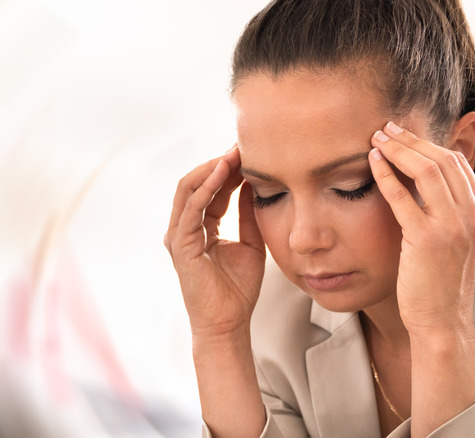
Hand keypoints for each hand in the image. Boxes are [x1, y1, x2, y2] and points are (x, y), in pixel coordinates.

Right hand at [164, 147, 265, 337]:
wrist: (229, 323)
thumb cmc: (238, 289)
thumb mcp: (251, 242)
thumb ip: (249, 214)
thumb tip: (255, 185)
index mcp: (201, 227)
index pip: (211, 189)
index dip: (229, 170)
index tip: (249, 153)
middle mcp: (185, 228)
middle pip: (197, 184)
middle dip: (219, 163)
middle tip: (242, 145)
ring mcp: (179, 236)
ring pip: (188, 190)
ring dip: (211, 169)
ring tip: (233, 153)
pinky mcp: (180, 246)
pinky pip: (190, 209)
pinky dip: (206, 188)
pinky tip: (223, 173)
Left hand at [368, 122, 474, 335]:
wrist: (442, 322)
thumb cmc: (442, 285)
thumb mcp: (459, 244)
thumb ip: (451, 213)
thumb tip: (429, 185)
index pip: (458, 164)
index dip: (430, 144)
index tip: (406, 136)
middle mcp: (472, 216)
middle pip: (444, 160)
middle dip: (412, 139)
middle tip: (387, 128)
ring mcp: (452, 227)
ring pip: (427, 170)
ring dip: (399, 149)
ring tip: (378, 138)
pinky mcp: (427, 240)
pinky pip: (403, 197)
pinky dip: (386, 174)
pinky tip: (373, 162)